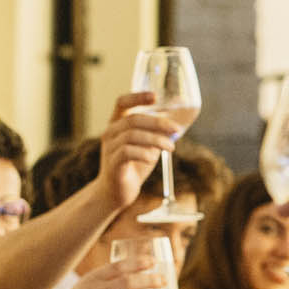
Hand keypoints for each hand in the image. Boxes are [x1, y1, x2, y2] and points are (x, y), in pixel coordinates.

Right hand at [99, 92, 177, 210]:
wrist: (116, 192)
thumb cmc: (134, 165)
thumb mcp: (148, 145)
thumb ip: (157, 133)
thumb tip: (179, 122)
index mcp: (117, 124)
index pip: (122, 103)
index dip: (137, 97)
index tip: (155, 97)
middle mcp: (110, 133)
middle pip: (133, 119)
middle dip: (158, 122)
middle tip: (176, 130)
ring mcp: (109, 148)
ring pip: (132, 135)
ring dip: (155, 140)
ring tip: (170, 147)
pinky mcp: (112, 164)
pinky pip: (127, 152)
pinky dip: (144, 153)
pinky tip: (152, 159)